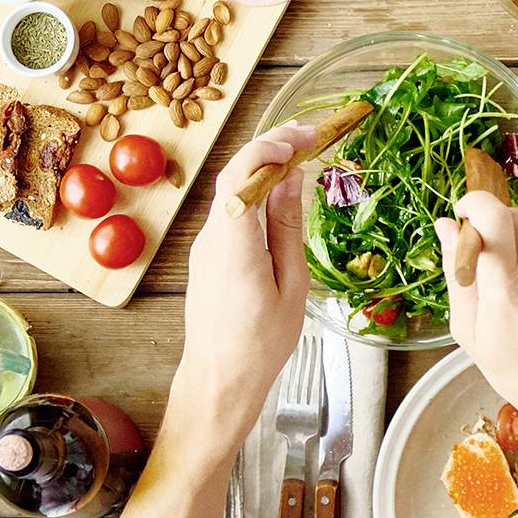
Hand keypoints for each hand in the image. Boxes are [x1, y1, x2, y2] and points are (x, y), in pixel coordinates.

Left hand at [176, 125, 316, 442]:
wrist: (219, 381)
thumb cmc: (260, 345)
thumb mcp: (291, 286)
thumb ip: (288, 228)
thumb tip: (292, 182)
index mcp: (234, 245)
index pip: (241, 175)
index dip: (269, 146)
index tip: (303, 137)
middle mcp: (212, 238)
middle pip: (236, 176)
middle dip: (272, 148)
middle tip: (311, 136)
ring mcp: (206, 247)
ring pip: (234, 192)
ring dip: (267, 170)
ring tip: (305, 160)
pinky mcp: (208, 257)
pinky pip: (232, 213)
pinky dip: (257, 195)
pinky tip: (283, 197)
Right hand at [434, 192, 517, 442]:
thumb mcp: (470, 331)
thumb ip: (457, 274)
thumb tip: (447, 227)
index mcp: (505, 289)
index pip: (492, 216)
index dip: (474, 203)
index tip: (465, 213)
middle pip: (513, 215)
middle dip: (494, 225)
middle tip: (489, 254)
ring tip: (517, 272)